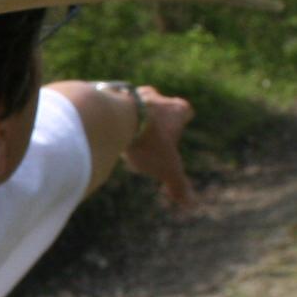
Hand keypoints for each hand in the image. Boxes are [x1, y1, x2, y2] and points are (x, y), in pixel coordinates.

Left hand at [121, 85, 197, 209]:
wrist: (111, 118)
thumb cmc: (146, 141)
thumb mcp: (166, 167)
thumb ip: (178, 185)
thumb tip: (190, 204)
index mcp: (175, 110)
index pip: (186, 111)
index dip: (182, 122)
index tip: (177, 132)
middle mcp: (154, 97)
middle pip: (160, 108)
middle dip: (156, 123)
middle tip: (150, 140)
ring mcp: (131, 93)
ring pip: (135, 107)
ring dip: (132, 122)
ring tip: (126, 140)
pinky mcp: (109, 95)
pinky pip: (112, 108)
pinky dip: (112, 120)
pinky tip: (106, 135)